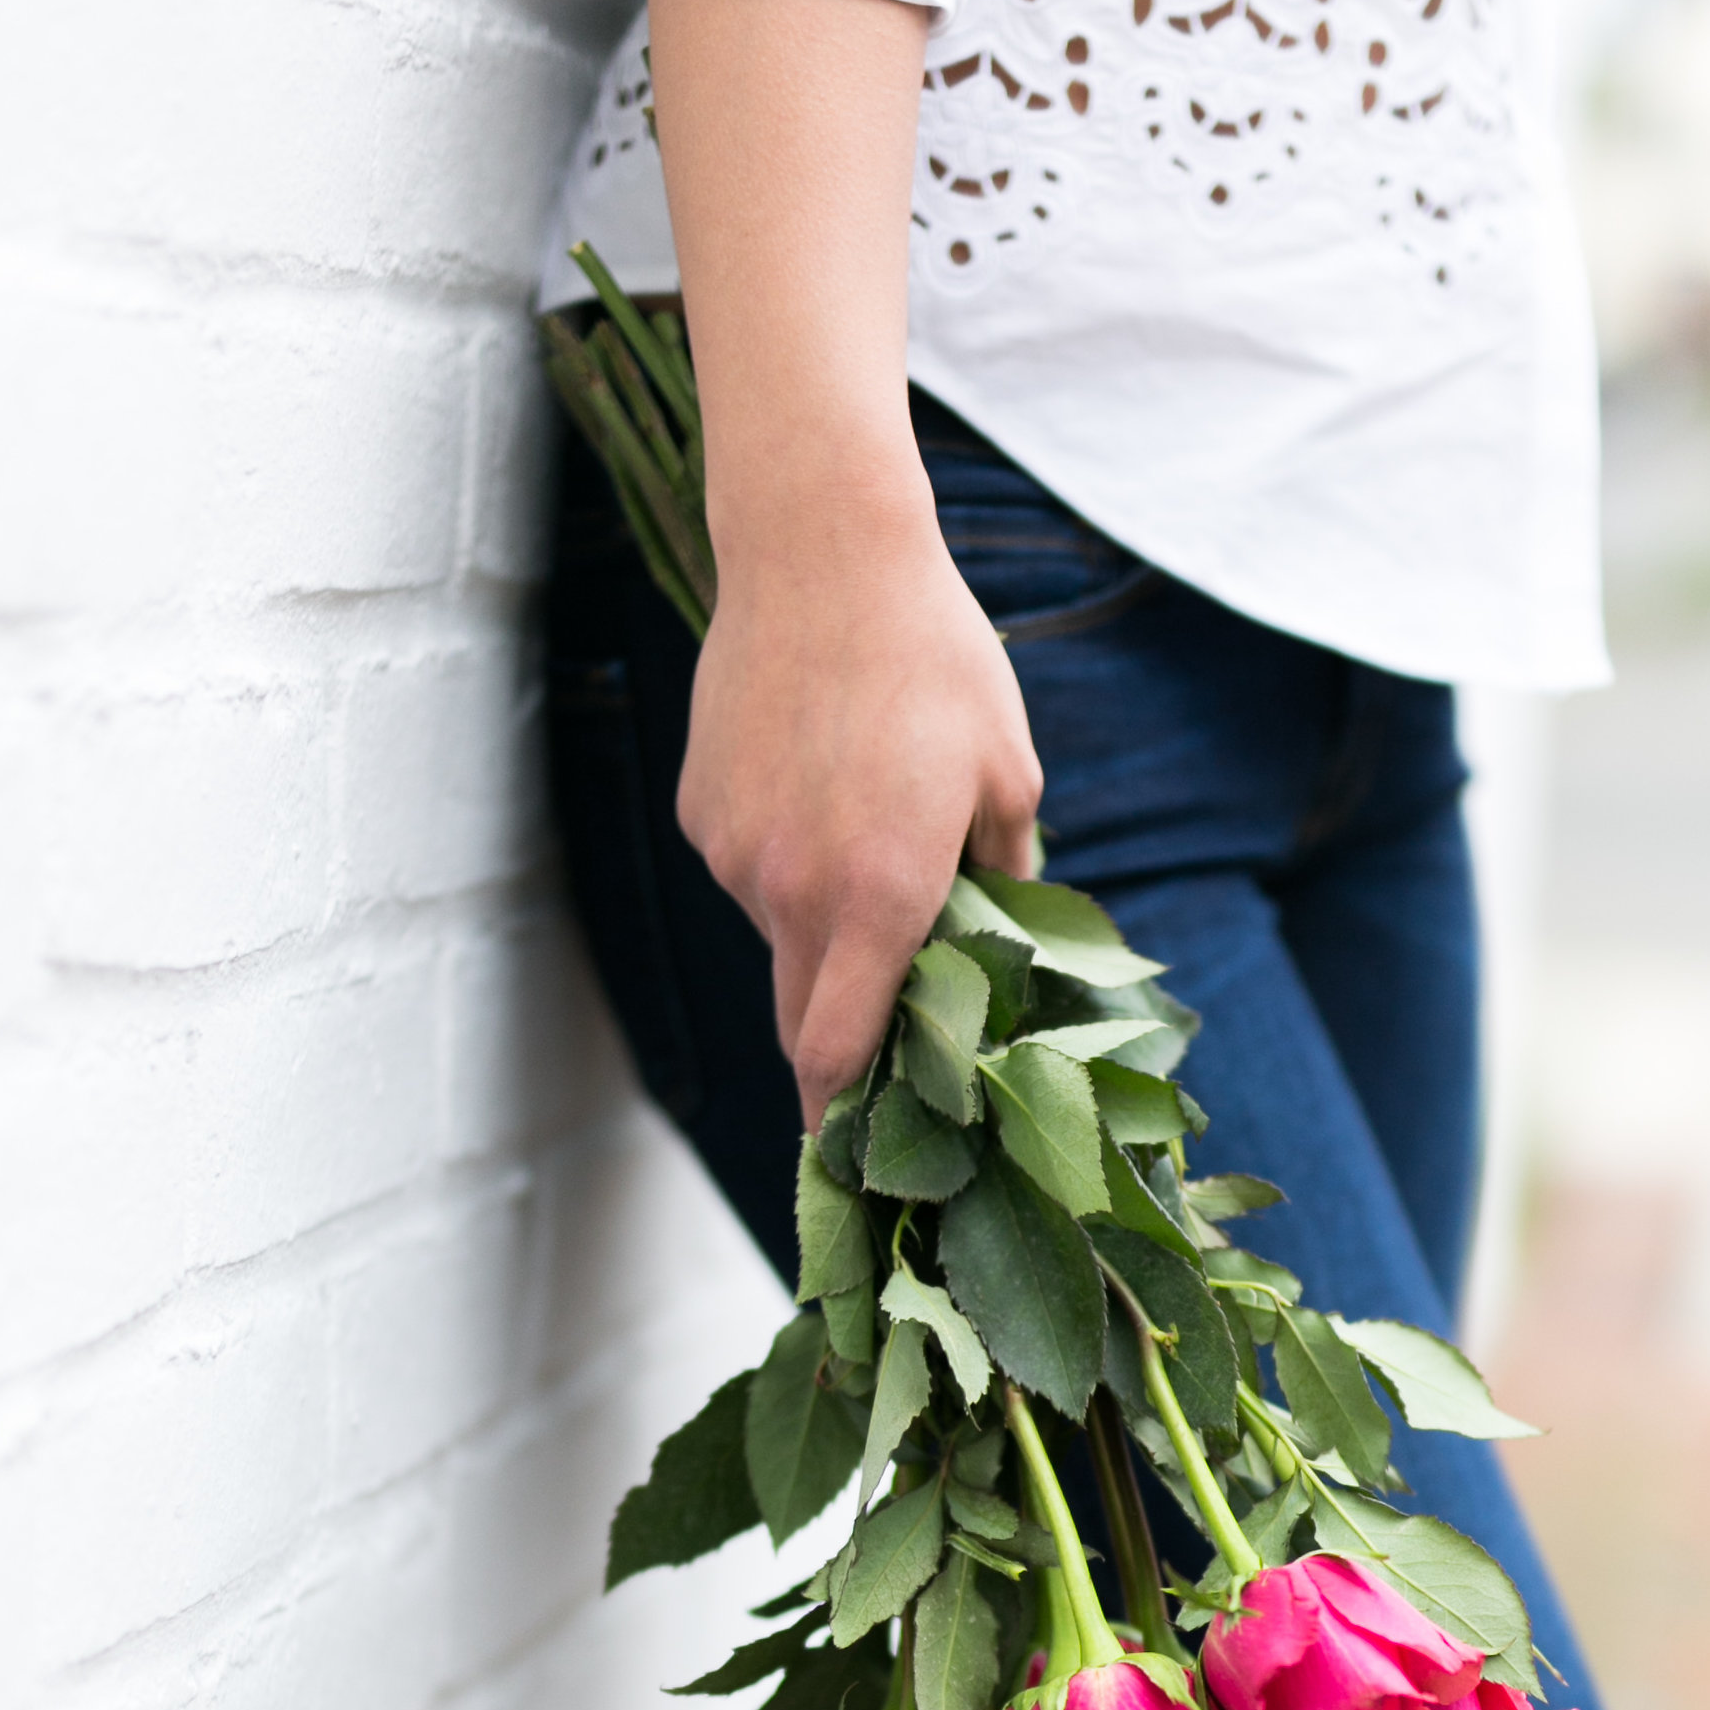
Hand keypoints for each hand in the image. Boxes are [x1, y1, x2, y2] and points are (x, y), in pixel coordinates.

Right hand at [679, 469, 1043, 1126]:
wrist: (821, 551)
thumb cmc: (936, 660)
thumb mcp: (1007, 773)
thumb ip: (1005, 878)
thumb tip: (1002, 946)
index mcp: (881, 897)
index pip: (841, 1054)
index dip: (847, 1119)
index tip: (859, 1158)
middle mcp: (794, 892)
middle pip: (801, 1023)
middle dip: (837, 1055)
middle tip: (879, 1059)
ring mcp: (737, 856)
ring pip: (779, 940)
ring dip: (819, 933)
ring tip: (865, 841)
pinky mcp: (702, 816)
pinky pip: (747, 876)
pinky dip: (783, 867)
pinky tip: (817, 789)